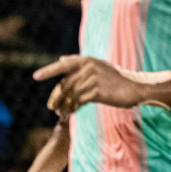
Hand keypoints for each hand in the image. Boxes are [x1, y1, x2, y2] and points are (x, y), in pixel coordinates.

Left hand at [34, 55, 148, 113]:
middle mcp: (90, 67)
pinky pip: (78, 101)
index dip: (49, 70)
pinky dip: (73, 108)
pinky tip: (70, 112)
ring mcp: (94, 78)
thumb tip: (61, 58)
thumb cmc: (114, 81)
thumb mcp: (98, 68)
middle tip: (51, 107)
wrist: (134, 90)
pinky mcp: (97, 90)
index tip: (35, 76)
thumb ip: (79, 64)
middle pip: (65, 84)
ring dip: (64, 105)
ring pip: (71, 94)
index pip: (64, 65)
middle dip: (56, 97)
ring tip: (61, 113)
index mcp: (88, 60)